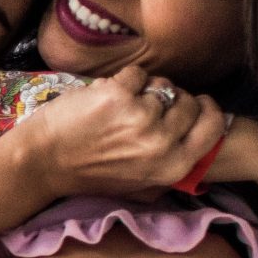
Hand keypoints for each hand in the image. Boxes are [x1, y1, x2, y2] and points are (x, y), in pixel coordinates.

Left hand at [5, 66, 225, 199]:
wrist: (43, 161)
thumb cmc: (89, 173)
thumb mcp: (141, 184)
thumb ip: (172, 163)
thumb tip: (200, 136)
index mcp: (172, 167)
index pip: (213, 127)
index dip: (207, 110)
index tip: (197, 102)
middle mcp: (161, 143)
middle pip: (187, 102)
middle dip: (170, 99)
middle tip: (145, 107)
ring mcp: (140, 117)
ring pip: (161, 85)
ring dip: (143, 89)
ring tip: (119, 107)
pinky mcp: (117, 96)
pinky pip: (136, 74)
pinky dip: (121, 80)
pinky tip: (104, 98)